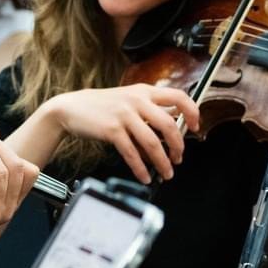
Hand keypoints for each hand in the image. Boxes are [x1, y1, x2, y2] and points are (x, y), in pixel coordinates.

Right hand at [42, 84, 200, 182]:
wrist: (71, 108)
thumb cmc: (101, 106)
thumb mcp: (128, 99)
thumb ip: (149, 111)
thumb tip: (171, 130)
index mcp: (145, 91)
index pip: (179, 96)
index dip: (192, 112)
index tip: (195, 127)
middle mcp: (137, 101)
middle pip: (168, 125)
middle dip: (178, 146)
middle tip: (178, 158)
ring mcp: (124, 115)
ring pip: (152, 142)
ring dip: (162, 162)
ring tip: (166, 173)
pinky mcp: (112, 130)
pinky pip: (131, 153)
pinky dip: (140, 168)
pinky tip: (144, 176)